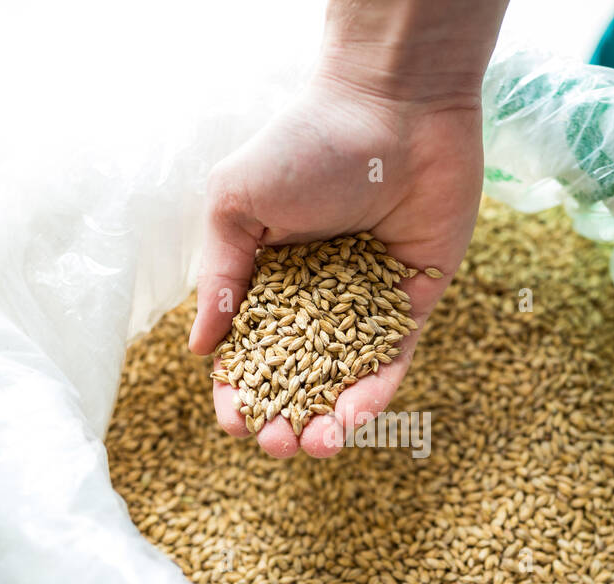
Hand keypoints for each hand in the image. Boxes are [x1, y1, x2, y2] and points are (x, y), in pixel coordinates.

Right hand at [188, 0, 507, 458]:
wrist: (395, 107)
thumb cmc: (307, 143)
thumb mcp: (237, 203)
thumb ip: (221, 277)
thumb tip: (200, 349)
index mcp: (269, 278)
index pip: (251, 351)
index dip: (240, 391)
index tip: (235, 421)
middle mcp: (317, 298)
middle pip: (298, 377)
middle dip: (285, 418)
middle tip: (277, 444)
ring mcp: (366, 305)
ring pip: (345, 380)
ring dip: (328, 420)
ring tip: (314, 446)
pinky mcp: (412, 304)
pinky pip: (393, 359)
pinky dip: (374, 391)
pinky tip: (353, 417)